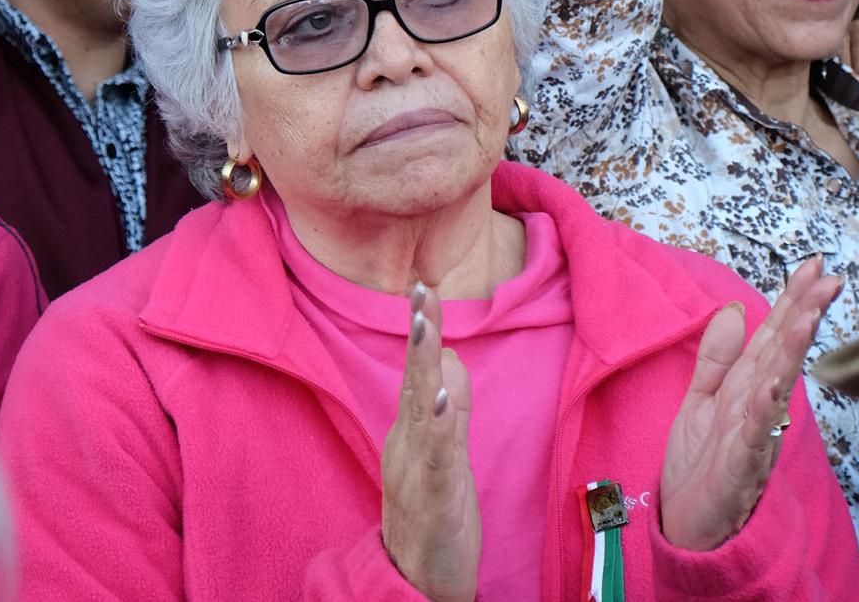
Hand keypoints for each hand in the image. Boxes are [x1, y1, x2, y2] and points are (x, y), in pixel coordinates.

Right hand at [381, 283, 479, 601]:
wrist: (415, 582)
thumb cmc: (431, 514)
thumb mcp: (444, 453)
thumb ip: (449, 405)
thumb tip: (450, 355)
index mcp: (410, 432)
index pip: (417, 370)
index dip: (422, 328)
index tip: (424, 285)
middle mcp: (408, 445)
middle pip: (414, 381)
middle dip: (420, 334)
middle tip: (422, 290)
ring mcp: (418, 473)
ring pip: (422, 413)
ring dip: (423, 368)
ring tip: (426, 328)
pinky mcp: (435, 502)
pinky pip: (436, 461)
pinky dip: (438, 429)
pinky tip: (441, 401)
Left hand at [660, 259, 840, 551]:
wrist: (687, 527)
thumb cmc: (701, 467)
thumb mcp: (700, 399)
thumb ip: (717, 357)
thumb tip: (733, 310)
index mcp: (748, 387)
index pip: (775, 335)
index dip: (793, 299)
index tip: (813, 265)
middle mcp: (759, 407)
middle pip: (784, 353)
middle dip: (805, 314)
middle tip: (828, 279)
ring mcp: (754, 437)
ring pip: (778, 389)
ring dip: (793, 353)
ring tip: (806, 317)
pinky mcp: (740, 468)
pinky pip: (755, 437)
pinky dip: (764, 412)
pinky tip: (772, 387)